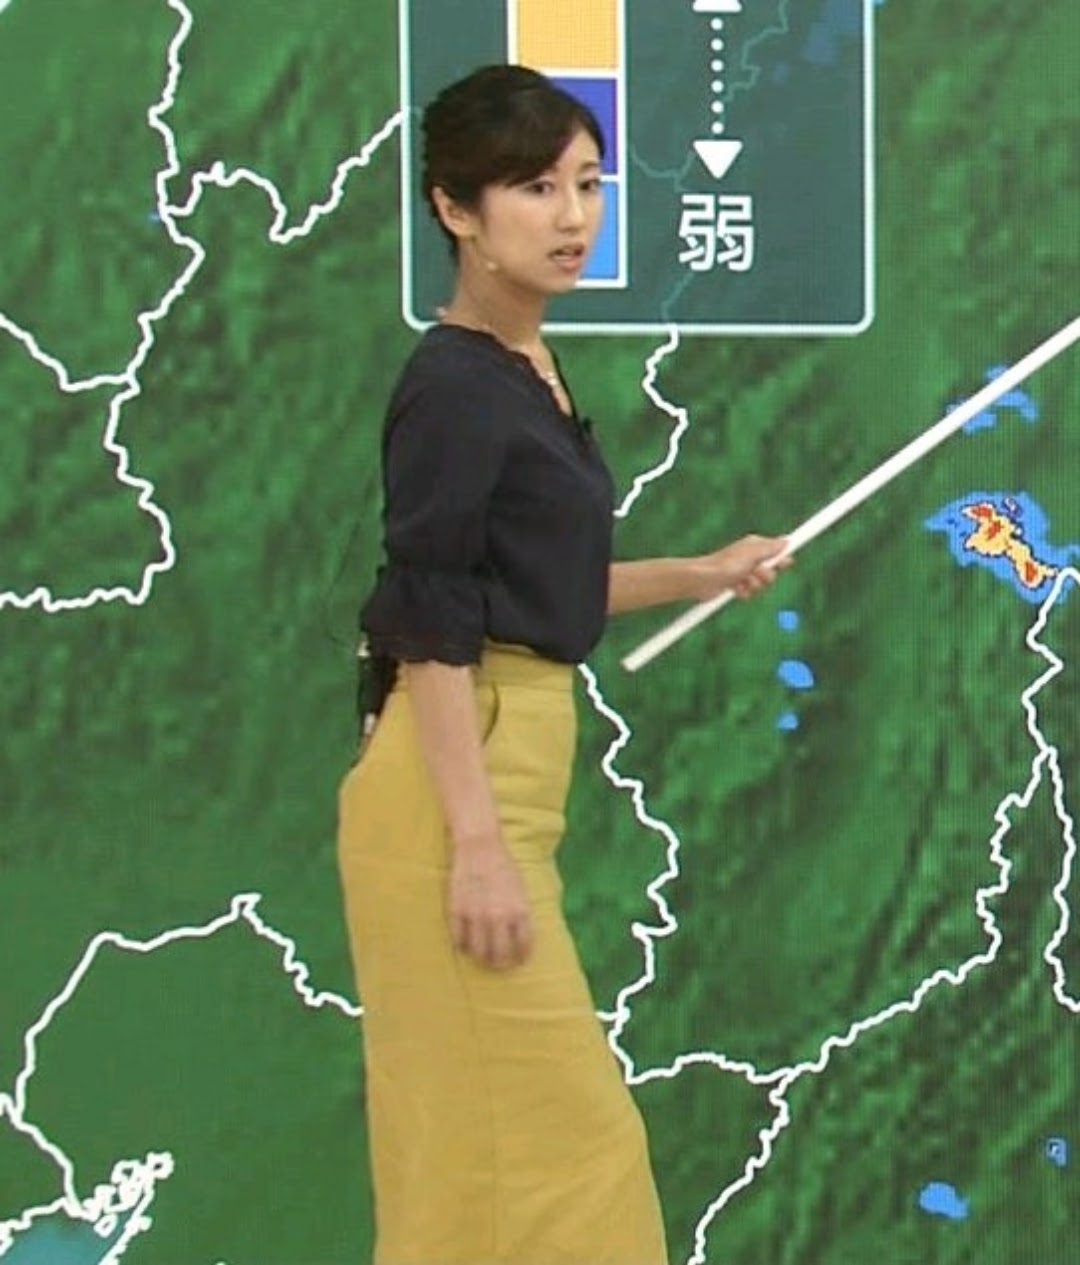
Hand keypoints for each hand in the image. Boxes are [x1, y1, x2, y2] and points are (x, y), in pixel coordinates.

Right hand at [448, 839, 532, 969]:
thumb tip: (522, 937)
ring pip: (479, 952)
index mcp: (519, 911)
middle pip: (501, 955)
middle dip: (501, 963)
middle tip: (500, 963)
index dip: (521, 957)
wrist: (479, 846)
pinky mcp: (457, 911)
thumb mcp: (521, 889)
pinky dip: (462, 945)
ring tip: (482, 956)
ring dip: (482, 957)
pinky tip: (465, 943)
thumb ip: (521, 914)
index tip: (519, 960)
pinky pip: (459, 940)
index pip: (523, 946)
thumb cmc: (503, 866)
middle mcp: (499, 917)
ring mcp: (476, 915)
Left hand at [694, 534, 791, 600]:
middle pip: (772, 571)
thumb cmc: (724, 564)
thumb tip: (786, 541)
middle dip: (765, 576)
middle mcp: (750, 558)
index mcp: (755, 546)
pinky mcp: (737, 585)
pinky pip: (750, 593)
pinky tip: (734, 589)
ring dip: (753, 585)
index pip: (776, 551)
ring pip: (762, 584)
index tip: (788, 562)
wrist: (702, 581)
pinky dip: (744, 592)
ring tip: (741, 581)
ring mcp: (744, 572)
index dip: (783, 558)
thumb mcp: (751, 554)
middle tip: (755, 573)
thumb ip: (770, 548)